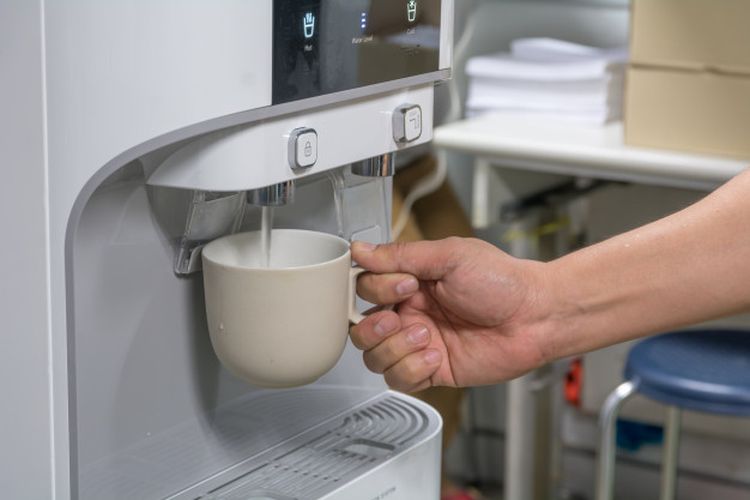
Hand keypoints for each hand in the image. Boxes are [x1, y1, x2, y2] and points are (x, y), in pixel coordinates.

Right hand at [350, 238, 548, 391]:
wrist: (535, 317)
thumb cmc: (502, 282)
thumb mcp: (450, 255)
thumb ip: (402, 255)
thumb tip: (360, 249)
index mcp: (410, 282)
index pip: (365, 288)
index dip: (376, 289)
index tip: (406, 285)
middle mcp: (410, 312)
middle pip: (361, 327)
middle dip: (375, 326)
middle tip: (402, 317)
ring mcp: (419, 343)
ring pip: (374, 357)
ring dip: (394, 348)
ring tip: (427, 337)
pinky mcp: (431, 370)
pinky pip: (398, 379)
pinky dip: (410, 370)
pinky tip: (434, 356)